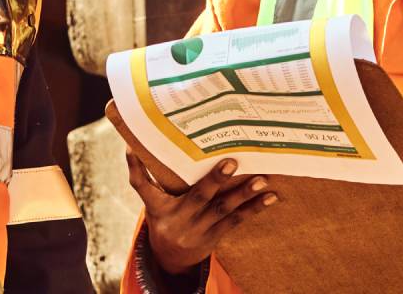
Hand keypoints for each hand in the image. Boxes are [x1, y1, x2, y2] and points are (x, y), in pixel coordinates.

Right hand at [127, 152, 275, 275]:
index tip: (134, 148)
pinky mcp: (214, 237)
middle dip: (215, 180)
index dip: (137, 168)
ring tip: (262, 180)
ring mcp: (198, 230)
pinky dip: (253, 208)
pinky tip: (270, 197)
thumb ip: (143, 175)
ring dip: (243, 195)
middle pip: (197, 198)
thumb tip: (131, 144)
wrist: (170, 258)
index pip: (142, 186)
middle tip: (232, 161)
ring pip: (222, 210)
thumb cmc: (163, 217)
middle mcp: (178, 220)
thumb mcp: (151, 200)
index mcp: (158, 207)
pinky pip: (235, 221)